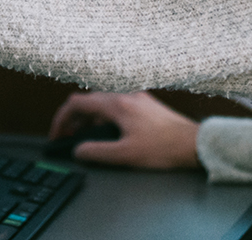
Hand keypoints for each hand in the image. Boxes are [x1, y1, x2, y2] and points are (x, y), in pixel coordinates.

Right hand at [47, 92, 200, 169]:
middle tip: (68, 137)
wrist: (194, 143)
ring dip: (91, 119)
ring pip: (104, 104)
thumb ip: (96, 152)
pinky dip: (106, 118)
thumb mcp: (125, 155)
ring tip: (87, 138)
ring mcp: (137, 98)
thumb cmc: (164, 148)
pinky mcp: (146, 105)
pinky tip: (110, 134)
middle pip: (89, 101)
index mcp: (117, 104)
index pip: (78, 103)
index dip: (61, 119)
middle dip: (74, 119)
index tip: (57, 133)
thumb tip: (78, 151)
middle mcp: (126, 96)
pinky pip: (118, 106)